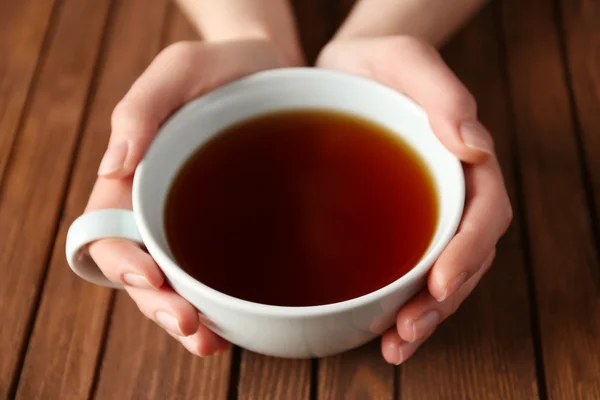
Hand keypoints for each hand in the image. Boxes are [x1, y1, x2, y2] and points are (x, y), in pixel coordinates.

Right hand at [85, 39, 292, 355]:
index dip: (121, 262)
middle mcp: (163, 204)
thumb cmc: (222, 65)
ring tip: (210, 341)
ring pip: (180, 282)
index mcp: (137, 173)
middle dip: (160, 305)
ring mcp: (199, 221)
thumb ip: (141, 110)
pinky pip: (221, 272)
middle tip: (191, 327)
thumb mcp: (181, 68)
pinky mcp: (236, 228)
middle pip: (144, 269)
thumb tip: (112, 166)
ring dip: (188, 317)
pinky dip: (222, 303)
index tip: (149, 279)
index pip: (109, 229)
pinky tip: (236, 323)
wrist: (274, 69)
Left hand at [316, 36, 512, 364]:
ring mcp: (421, 211)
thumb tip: (475, 146)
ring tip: (395, 346)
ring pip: (437, 274)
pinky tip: (375, 328)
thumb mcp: (404, 59)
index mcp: (462, 159)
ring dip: (422, 316)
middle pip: (465, 257)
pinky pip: (402, 268)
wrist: (340, 72)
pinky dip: (395, 303)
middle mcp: (448, 192)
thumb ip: (442, 94)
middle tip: (407, 333)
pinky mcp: (389, 225)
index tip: (439, 283)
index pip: (484, 214)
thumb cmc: (375, 62)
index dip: (468, 252)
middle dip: (441, 302)